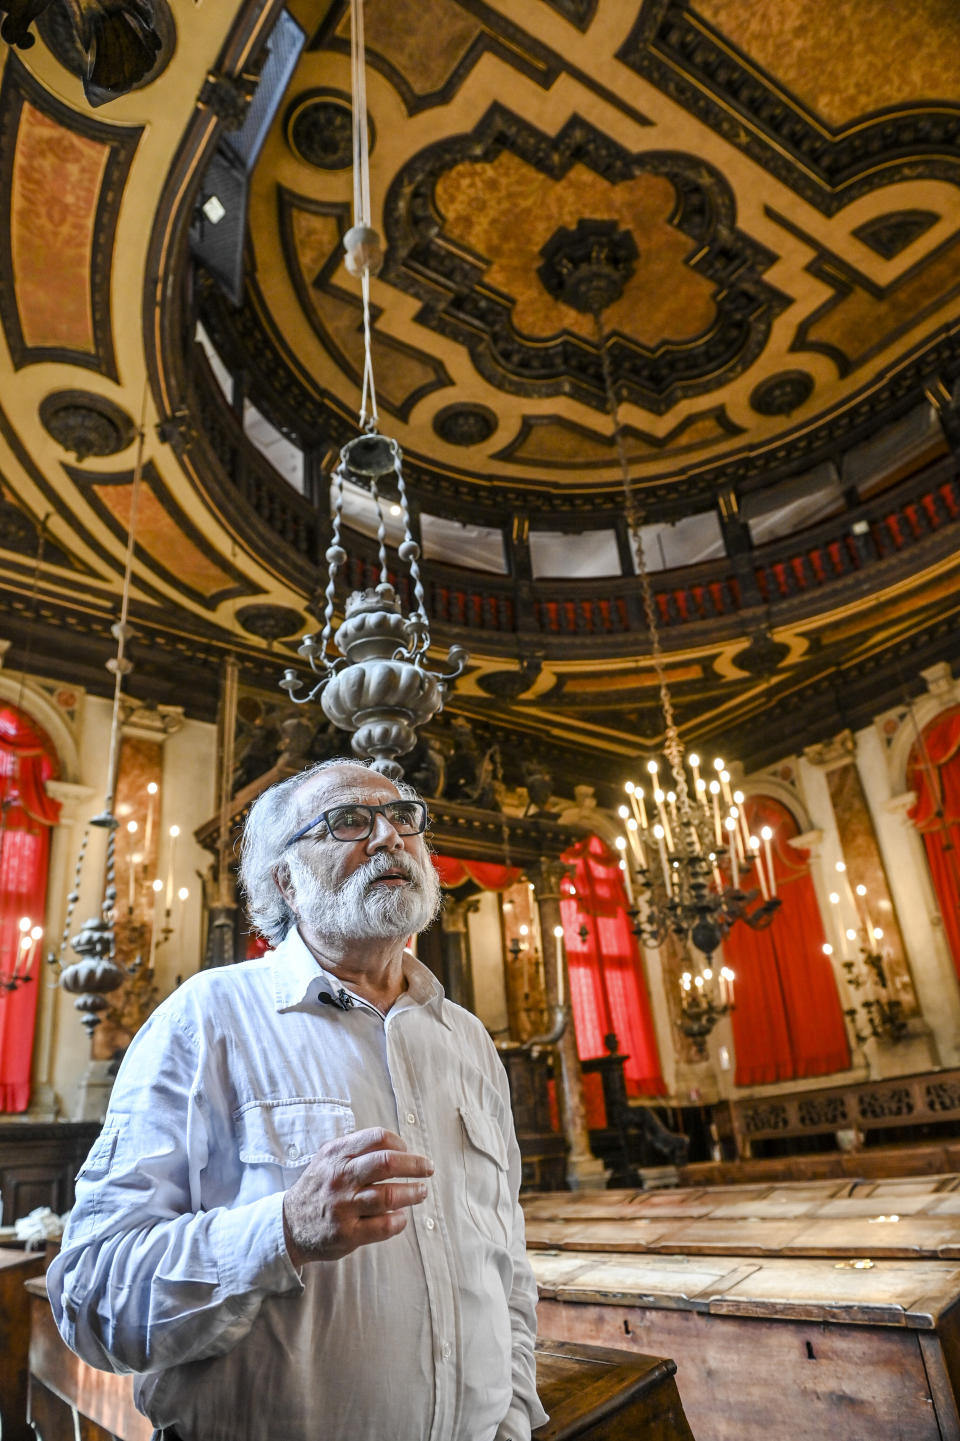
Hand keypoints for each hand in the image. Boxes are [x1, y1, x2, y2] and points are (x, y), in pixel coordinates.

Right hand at [281, 1126, 432, 1265]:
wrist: (288, 1225)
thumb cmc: (318, 1188)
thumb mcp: (328, 1159)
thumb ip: (356, 1149)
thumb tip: (398, 1147)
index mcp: (336, 1154)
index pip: (376, 1138)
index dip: (400, 1143)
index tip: (408, 1150)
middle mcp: (340, 1177)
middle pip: (387, 1163)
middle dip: (414, 1165)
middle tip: (428, 1168)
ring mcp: (343, 1207)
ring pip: (389, 1195)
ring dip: (412, 1193)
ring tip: (421, 1192)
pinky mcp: (347, 1234)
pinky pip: (383, 1226)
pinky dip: (399, 1221)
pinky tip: (401, 1217)